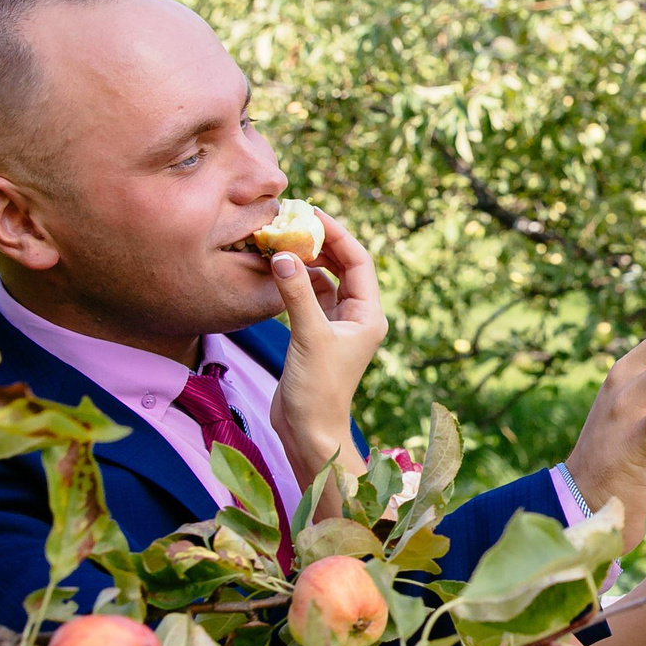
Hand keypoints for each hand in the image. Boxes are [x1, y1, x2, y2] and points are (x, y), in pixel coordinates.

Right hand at [269, 208, 385, 505]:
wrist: (309, 433)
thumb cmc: (318, 391)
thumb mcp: (308, 337)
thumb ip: (296, 295)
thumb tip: (285, 256)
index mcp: (368, 315)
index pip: (358, 261)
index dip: (337, 233)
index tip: (311, 212)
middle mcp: (357, 317)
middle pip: (343, 266)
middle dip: (320, 243)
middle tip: (292, 221)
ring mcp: (337, 326)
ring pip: (324, 281)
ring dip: (306, 261)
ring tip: (281, 240)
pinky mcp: (316, 335)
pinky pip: (308, 298)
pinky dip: (295, 282)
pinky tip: (277, 270)